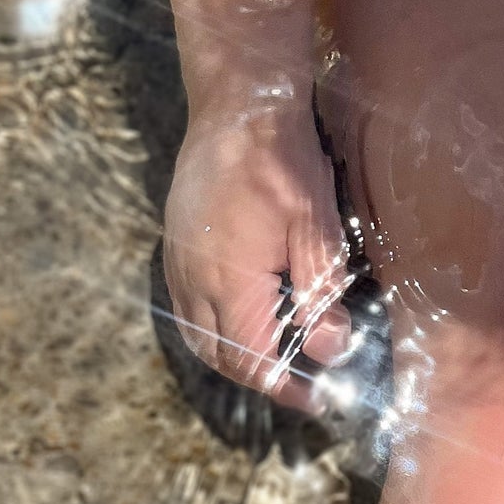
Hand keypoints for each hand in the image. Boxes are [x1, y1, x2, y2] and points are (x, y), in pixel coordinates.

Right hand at [162, 106, 352, 412]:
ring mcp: (178, 263)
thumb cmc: (284, 161)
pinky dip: (214, 329)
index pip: (254, 362)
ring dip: (234, 358)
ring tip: (273, 362)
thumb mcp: (319, 230)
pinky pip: (187, 308)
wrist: (238, 104)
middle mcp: (195, 281)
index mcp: (231, 283)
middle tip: (299, 386)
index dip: (286, 388)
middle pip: (222, 357)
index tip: (316, 399)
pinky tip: (244, 323)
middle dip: (260, 379)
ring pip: (199, 336)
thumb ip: (321, 295)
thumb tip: (328, 351)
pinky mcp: (175, 246)